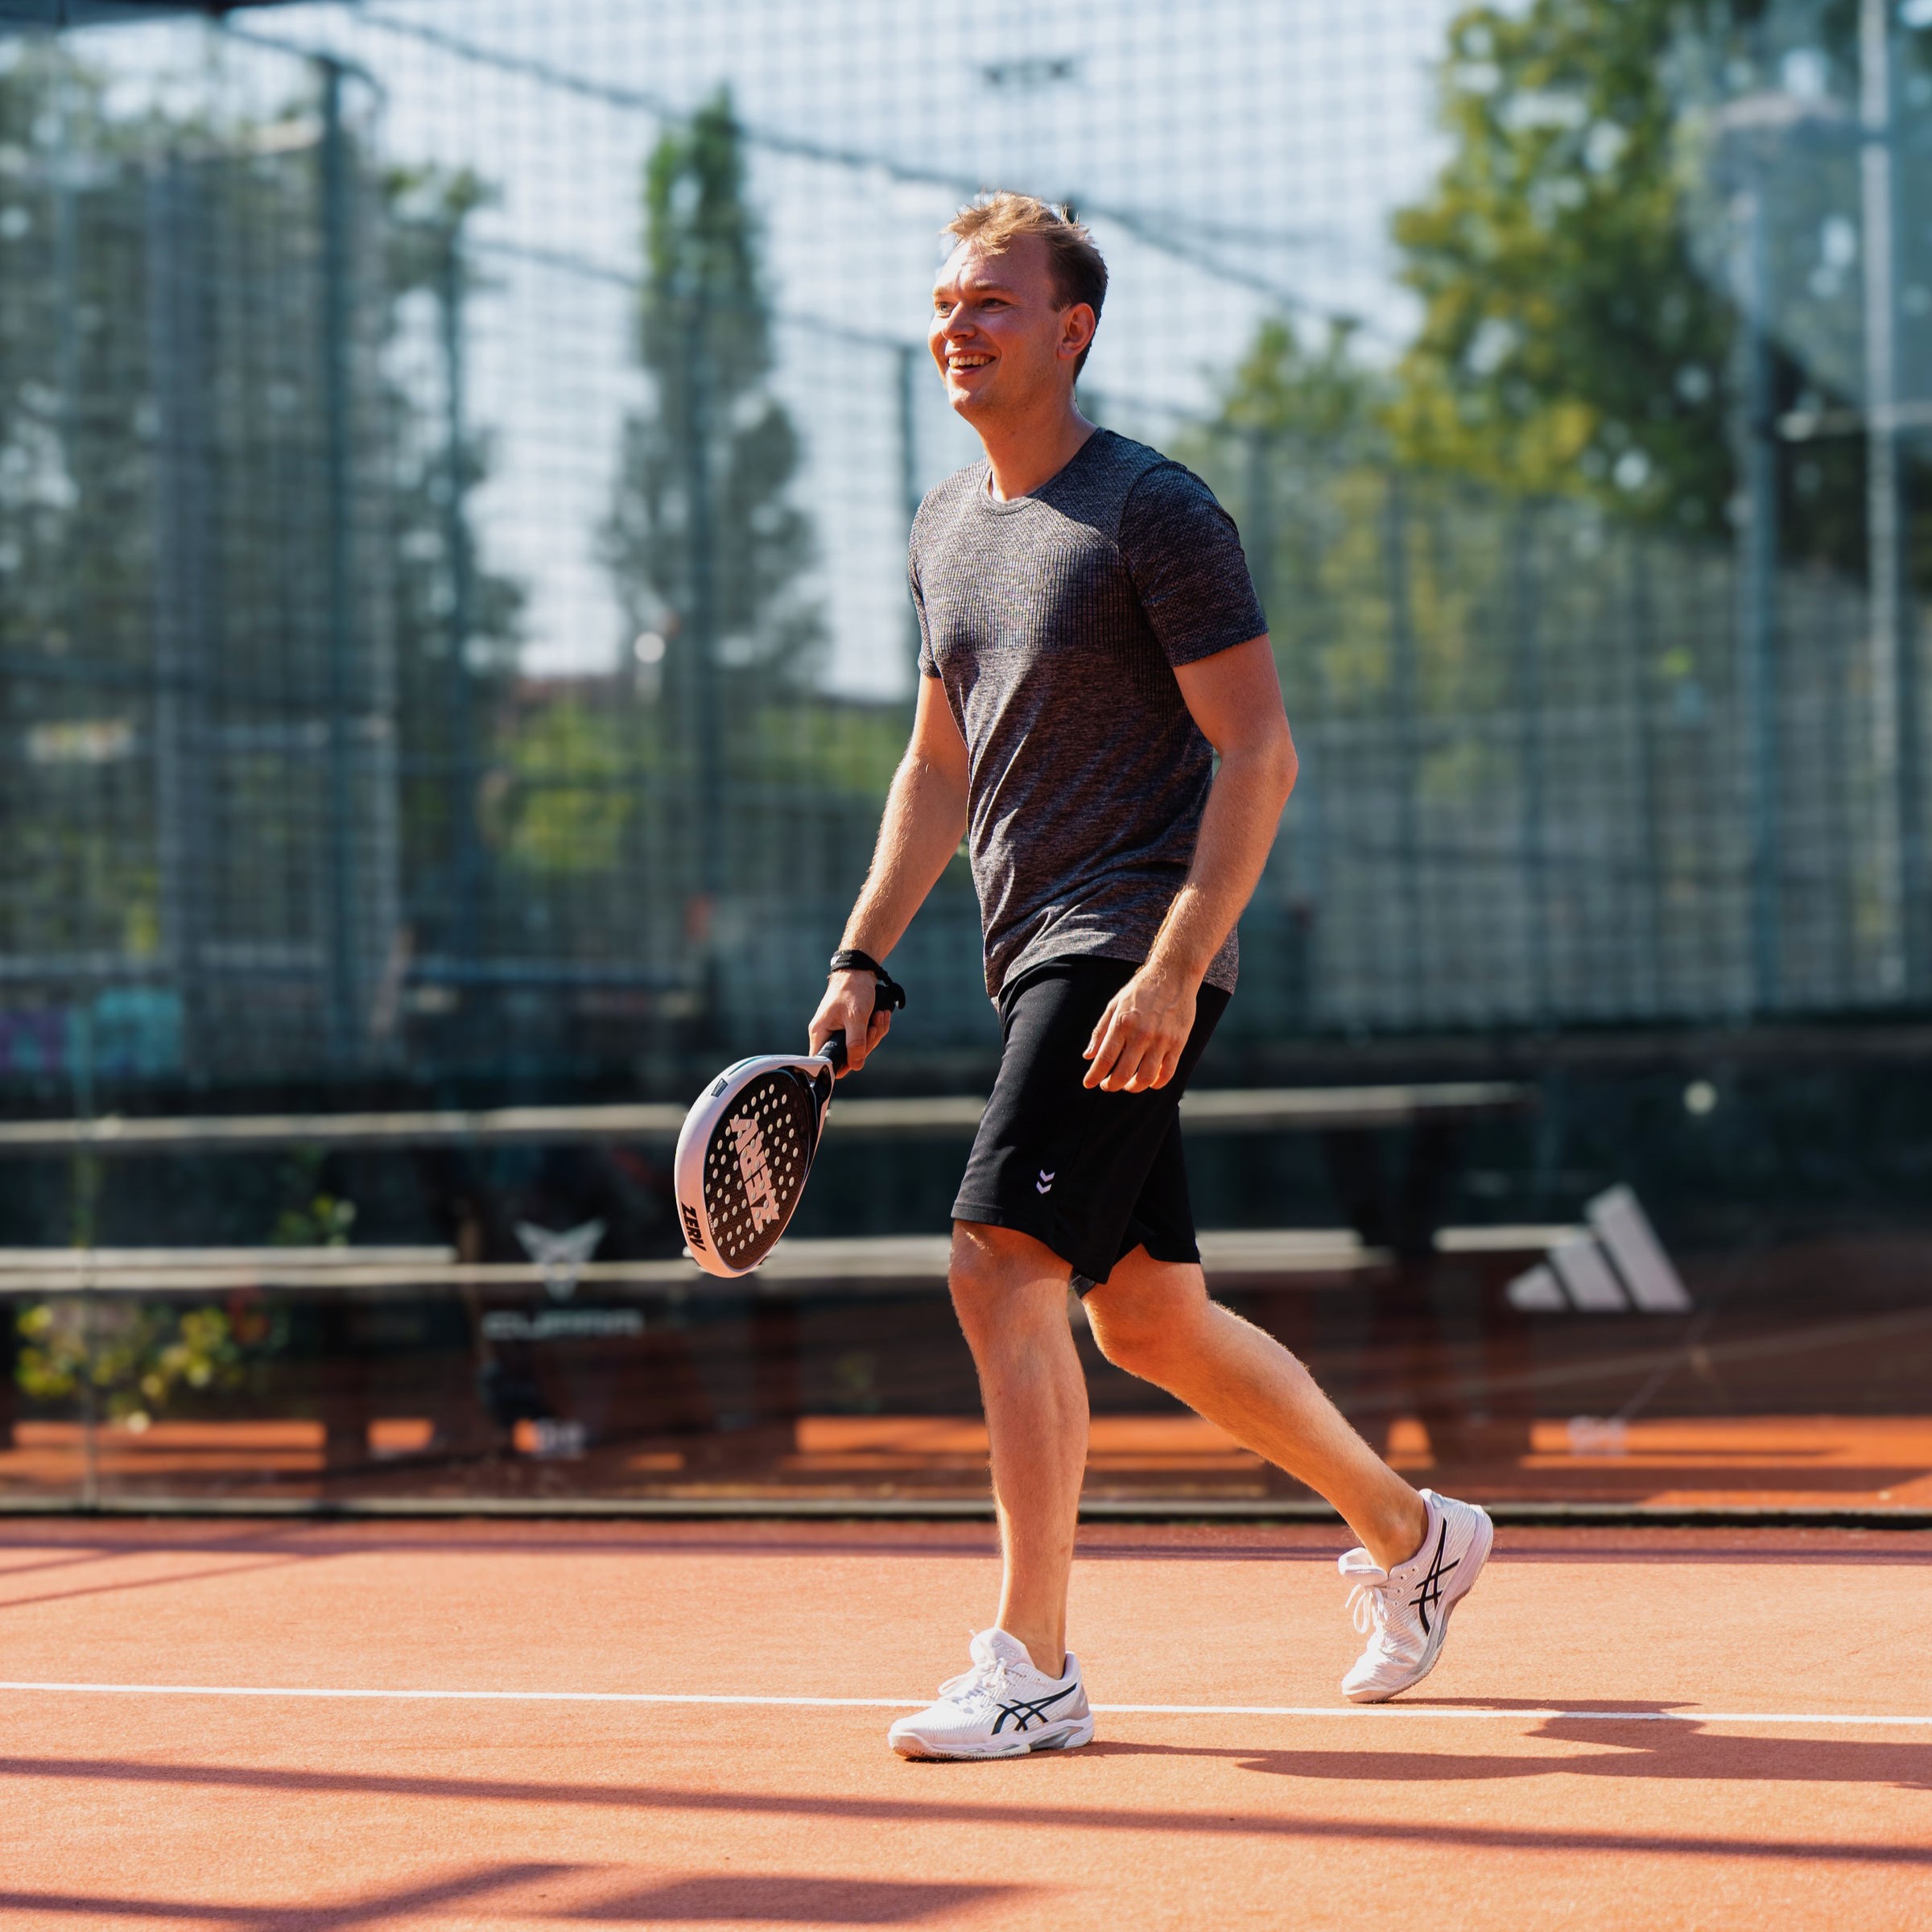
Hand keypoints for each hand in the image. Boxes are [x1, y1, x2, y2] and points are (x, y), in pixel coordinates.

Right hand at [808, 968, 891, 1076]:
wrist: (859, 970)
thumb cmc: (852, 990)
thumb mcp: (856, 1018)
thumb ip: (855, 1043)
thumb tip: (856, 1065)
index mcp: (821, 1032)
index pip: (824, 1061)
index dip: (841, 1065)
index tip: (858, 1057)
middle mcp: (827, 1033)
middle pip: (847, 1055)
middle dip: (867, 1043)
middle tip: (874, 1027)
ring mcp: (839, 1030)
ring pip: (859, 1046)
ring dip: (875, 1033)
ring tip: (880, 1016)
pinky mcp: (850, 1026)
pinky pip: (865, 1036)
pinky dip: (875, 1027)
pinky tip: (881, 1015)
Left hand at [1082, 963, 1197, 1092]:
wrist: (1173, 975)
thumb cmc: (1141, 990)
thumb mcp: (1115, 1005)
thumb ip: (1101, 1031)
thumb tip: (1088, 1056)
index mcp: (1122, 1023)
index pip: (1105, 1058)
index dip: (1095, 1075)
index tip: (1088, 1083)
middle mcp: (1141, 1034)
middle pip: (1123, 1073)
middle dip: (1112, 1085)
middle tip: (1108, 1085)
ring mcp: (1161, 1040)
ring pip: (1146, 1078)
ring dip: (1134, 1087)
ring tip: (1128, 1085)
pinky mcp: (1178, 1043)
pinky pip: (1168, 1072)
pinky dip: (1157, 1083)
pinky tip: (1150, 1082)